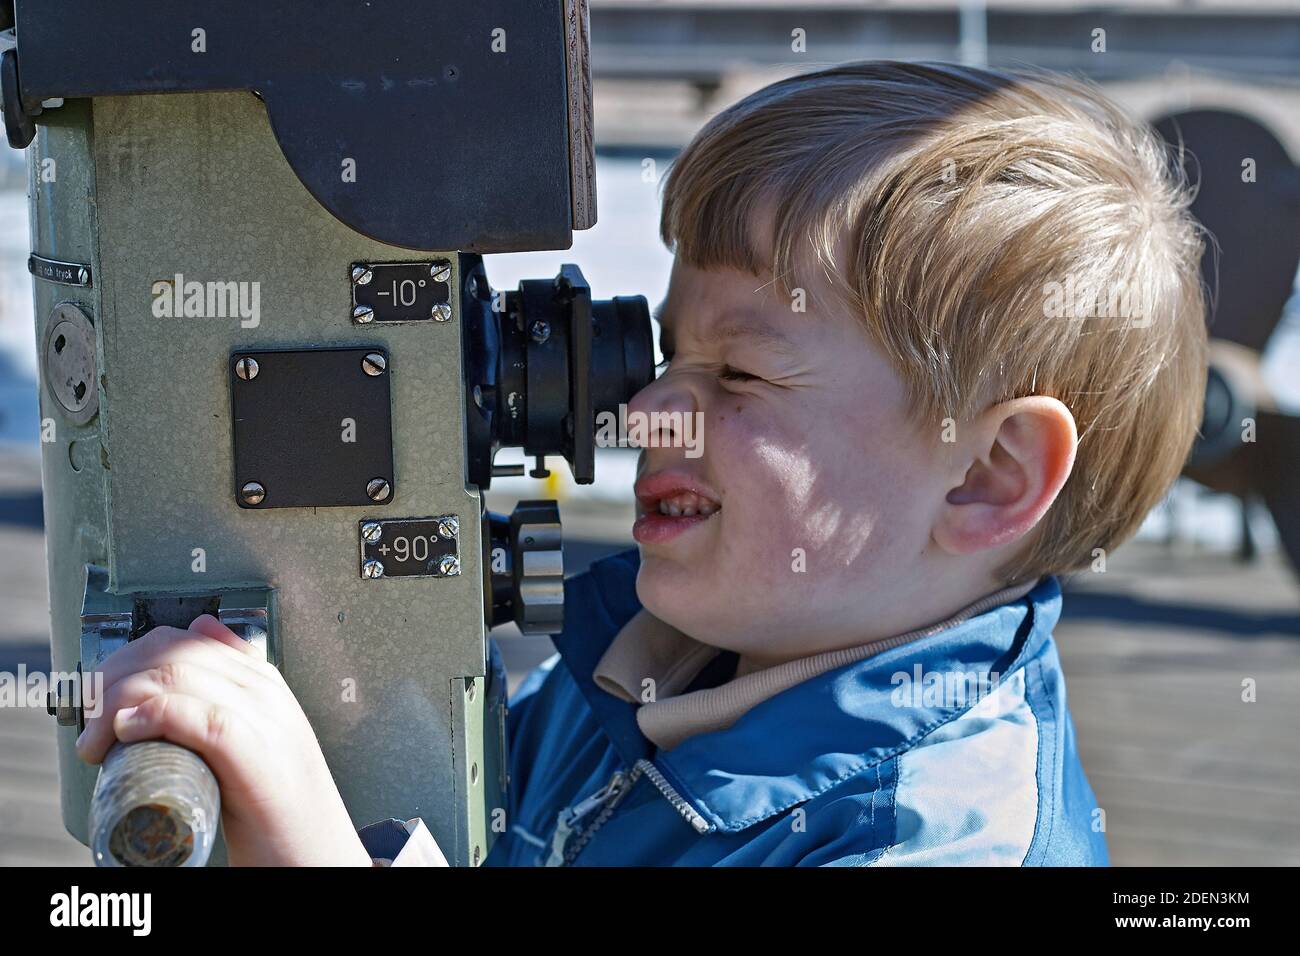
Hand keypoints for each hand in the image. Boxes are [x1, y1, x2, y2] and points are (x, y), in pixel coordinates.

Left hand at [76, 614, 372, 865]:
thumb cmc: (278, 804)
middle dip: (113, 679)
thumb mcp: (257, 737)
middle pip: (173, 653)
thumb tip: (196, 638)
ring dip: (116, 703)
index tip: (102, 695)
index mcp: (262, 681)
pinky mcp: (254, 752)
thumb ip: (230, 696)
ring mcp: (262, 717)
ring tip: (96, 742)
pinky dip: (153, 715)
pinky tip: (127, 732)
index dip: (129, 658)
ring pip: (176, 677)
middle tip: (90, 721)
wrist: (314, 850)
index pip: (185, 638)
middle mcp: (263, 690)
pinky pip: (196, 716)